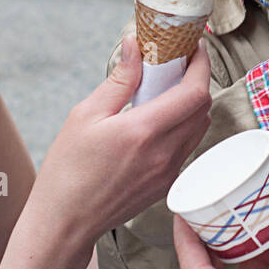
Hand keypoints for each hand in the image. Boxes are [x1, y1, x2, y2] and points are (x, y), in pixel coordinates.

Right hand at [39, 34, 211, 234]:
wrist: (66, 222)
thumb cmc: (68, 168)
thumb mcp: (85, 114)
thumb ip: (120, 79)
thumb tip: (136, 45)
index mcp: (144, 131)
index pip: (195, 91)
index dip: (202, 64)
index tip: (195, 47)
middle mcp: (164, 153)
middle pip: (203, 107)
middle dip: (197, 79)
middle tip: (180, 65)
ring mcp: (169, 172)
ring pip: (199, 128)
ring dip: (192, 104)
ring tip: (168, 91)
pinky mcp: (167, 184)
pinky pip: (187, 147)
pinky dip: (183, 127)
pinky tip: (159, 121)